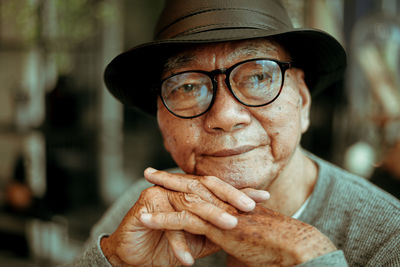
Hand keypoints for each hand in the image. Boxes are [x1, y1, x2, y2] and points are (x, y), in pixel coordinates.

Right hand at [101, 168, 269, 265]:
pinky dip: (178, 243)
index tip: (264, 196)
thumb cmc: (165, 246)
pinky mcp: (146, 205)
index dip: (240, 192)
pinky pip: (167, 223)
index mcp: (189, 193)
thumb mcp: (198, 238)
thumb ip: (216, 230)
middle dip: (229, 197)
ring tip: (230, 227)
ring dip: (210, 216)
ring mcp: (161, 194)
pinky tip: (188, 259)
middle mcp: (176, 189)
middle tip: (250, 208)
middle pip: (206, 188)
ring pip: (190, 202)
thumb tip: (245, 228)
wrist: (132, 256)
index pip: (218, 189)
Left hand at [143, 169, 336, 266]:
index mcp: (233, 202)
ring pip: (184, 196)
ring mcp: (219, 212)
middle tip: (150, 171)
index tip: (173, 177)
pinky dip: (163, 219)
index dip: (187, 180)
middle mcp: (224, 202)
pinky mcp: (216, 227)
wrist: (292, 244)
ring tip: (143, 185)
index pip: (206, 186)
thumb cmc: (278, 244)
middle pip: (192, 183)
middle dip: (169, 177)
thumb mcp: (255, 235)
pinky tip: (146, 218)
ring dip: (161, 190)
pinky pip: (183, 220)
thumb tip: (237, 242)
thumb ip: (242, 234)